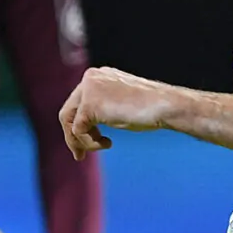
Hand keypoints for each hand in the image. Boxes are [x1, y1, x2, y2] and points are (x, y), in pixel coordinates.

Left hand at [59, 67, 182, 158]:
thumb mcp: (120, 104)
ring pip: (68, 121)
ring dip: (81, 141)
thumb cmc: (150, 108)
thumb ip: (103, 107)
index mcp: (97, 76)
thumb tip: (86, 126)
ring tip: (101, 147)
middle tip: (80, 156)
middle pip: (67, 111)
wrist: (164, 105)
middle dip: (72, 136)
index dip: (78, 125)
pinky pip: (78, 130)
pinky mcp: (90, 105)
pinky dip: (90, 142)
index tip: (89, 142)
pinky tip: (107, 143)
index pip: (76, 102)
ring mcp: (88, 90)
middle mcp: (90, 78)